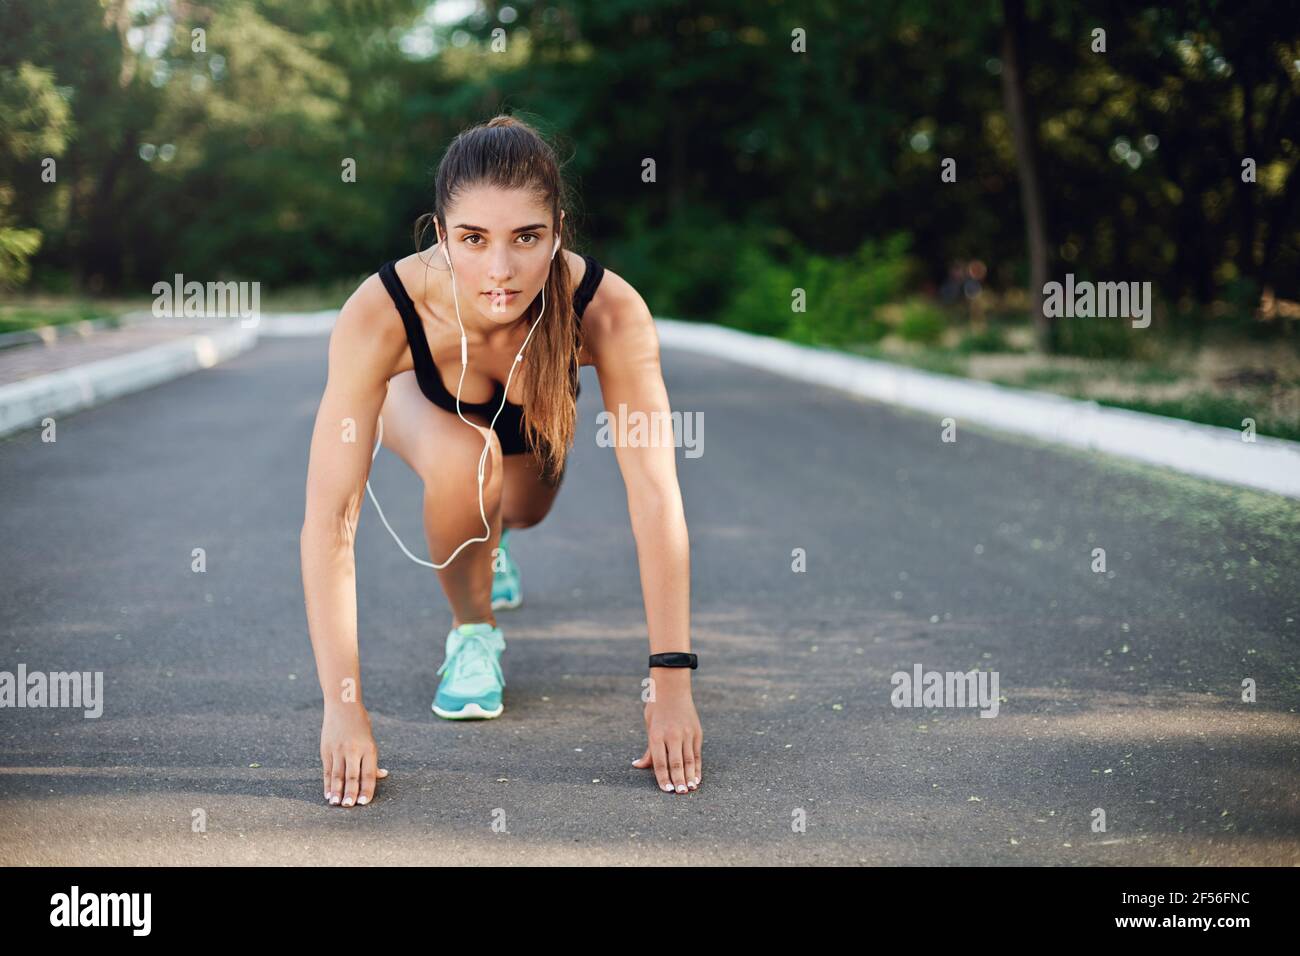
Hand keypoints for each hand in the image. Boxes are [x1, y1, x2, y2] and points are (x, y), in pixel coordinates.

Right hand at [320, 702, 387, 806]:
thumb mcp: (370, 740)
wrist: (342, 706)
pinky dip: (327, 784)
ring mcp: (338, 750)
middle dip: (350, 792)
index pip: (368, 774)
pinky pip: (327, 770)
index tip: (363, 802)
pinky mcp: (326, 750)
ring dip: (336, 791)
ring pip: (337, 775)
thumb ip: (373, 761)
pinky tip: (328, 794)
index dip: (366, 789)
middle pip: (352, 775)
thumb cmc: (360, 725)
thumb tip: (383, 775)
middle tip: (349, 806)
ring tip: (336, 804)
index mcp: (368, 749)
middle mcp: (353, 750)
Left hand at [632, 672, 701, 793]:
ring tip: (690, 789)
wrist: (673, 688)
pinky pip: (697, 753)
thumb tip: (638, 765)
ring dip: (690, 776)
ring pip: (689, 760)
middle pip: (676, 763)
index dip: (663, 778)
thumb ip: (648, 750)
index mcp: (657, 735)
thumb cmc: (657, 708)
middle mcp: (672, 735)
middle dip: (678, 780)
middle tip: (680, 794)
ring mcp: (686, 733)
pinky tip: (697, 778)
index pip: (660, 762)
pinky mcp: (696, 732)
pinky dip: (697, 767)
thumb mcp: (649, 727)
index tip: (667, 791)